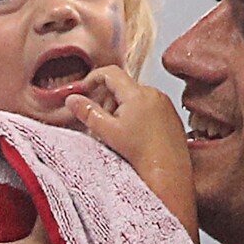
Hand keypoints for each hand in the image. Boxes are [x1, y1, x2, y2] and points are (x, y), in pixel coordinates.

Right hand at [65, 66, 197, 243]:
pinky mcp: (171, 113)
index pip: (110, 73)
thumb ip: (87, 112)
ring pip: (135, 96)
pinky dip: (137, 113)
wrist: (168, 171)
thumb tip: (72, 99)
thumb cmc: (142, 153)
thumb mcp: (107, 132)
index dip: (93, 78)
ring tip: (119, 131)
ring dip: (122, 108)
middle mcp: (153, 93)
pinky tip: (134, 133)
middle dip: (108, 100)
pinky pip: (149, 104)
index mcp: (137, 94)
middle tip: (103, 121)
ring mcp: (164, 102)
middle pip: (122, 86)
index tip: (85, 89)